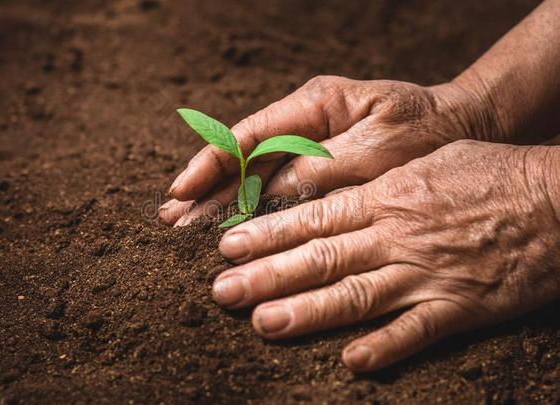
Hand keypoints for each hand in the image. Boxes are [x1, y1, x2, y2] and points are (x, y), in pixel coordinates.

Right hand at [159, 75, 499, 224]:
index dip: (212, 164)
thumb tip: (273, 194)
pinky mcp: (320, 170)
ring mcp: (309, 147)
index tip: (182, 191)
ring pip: (254, 176)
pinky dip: (252, 211)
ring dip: (219, 202)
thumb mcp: (380, 143)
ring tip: (184, 226)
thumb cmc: (425, 131)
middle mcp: (303, 124)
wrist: (460, 128)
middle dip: (206, 189)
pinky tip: (229, 229)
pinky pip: (278, 192)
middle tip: (171, 220)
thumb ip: (326, 167)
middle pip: (243, 157)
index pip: (250, 134)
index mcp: (314, 104)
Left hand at [211, 140, 559, 371]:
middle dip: (268, 274)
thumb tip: (328, 195)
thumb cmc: (488, 173)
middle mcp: (397, 235)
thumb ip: (375, 184)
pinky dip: (384, 347)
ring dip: (307, 311)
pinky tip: (351, 363)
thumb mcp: (424, 163)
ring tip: (263, 323)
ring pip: (356, 294)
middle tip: (223, 290)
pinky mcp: (461, 305)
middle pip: (321, 257)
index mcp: (387, 196)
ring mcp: (427, 272)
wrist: (554, 198)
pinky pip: (417, 331)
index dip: (267, 233)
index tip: (228, 246)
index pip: (314, 218)